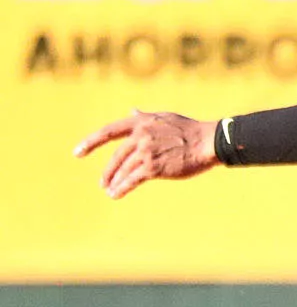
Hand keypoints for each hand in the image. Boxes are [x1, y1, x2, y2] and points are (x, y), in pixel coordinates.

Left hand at [74, 110, 219, 199]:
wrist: (209, 142)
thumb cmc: (190, 130)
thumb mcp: (165, 118)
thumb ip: (145, 118)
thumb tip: (131, 112)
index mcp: (141, 123)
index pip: (109, 131)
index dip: (91, 142)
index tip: (77, 152)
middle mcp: (141, 136)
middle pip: (116, 157)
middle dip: (108, 172)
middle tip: (103, 182)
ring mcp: (146, 152)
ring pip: (123, 170)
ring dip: (114, 182)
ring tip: (110, 191)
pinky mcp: (154, 167)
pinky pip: (132, 180)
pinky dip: (122, 188)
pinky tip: (116, 194)